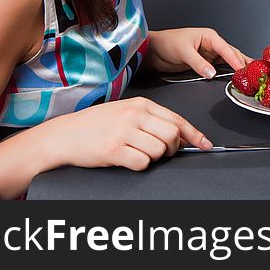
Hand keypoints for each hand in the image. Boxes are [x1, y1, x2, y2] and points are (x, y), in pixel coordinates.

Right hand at [41, 97, 212, 169]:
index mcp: (141, 104)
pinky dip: (139, 165)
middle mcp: (134, 115)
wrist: (64, 135)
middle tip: (161, 153)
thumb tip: (178, 134)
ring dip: (153, 158)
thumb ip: (151, 120)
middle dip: (172, 148)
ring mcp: (124, 131)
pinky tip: (127, 159)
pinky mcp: (114, 149)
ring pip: (159, 150)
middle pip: (173, 135)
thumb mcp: (125, 113)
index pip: (177, 118)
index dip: (194, 134)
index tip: (205, 144)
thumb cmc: (95, 125)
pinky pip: (142, 163)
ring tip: (138, 154)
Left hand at [145, 27, 251, 77]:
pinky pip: (221, 68)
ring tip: (252, 76)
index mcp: (209, 36)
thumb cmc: (166, 43)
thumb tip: (212, 73)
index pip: (226, 49)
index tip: (242, 69)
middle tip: (255, 74)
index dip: (235, 60)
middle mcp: (212, 45)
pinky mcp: (206, 64)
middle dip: (243, 63)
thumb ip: (198, 63)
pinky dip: (230, 72)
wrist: (153, 51)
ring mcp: (210, 54)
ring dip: (239, 68)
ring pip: (229, 61)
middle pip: (232, 54)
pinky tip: (237, 77)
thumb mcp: (183, 52)